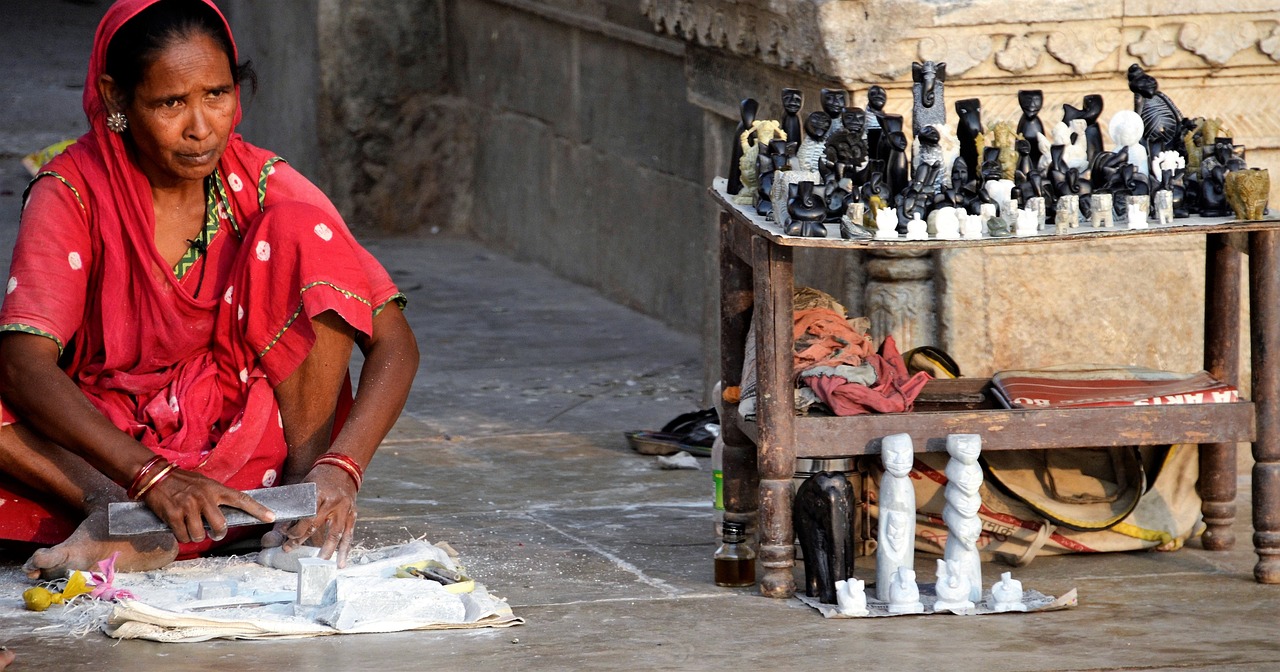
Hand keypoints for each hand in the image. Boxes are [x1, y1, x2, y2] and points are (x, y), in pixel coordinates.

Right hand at [142, 468, 275, 543]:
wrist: (155, 476)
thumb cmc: (182, 481)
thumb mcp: (204, 483)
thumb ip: (217, 496)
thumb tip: (230, 511)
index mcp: (215, 488)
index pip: (241, 499)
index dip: (257, 509)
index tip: (271, 517)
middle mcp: (204, 497)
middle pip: (221, 526)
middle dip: (218, 534)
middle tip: (214, 533)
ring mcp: (189, 507)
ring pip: (201, 535)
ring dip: (197, 537)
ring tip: (193, 529)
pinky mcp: (174, 515)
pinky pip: (183, 536)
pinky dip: (183, 537)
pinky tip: (180, 528)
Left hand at [261, 464, 357, 566]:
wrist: (343, 467)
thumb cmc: (321, 476)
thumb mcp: (307, 486)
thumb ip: (298, 504)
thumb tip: (285, 525)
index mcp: (320, 494)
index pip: (305, 517)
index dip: (294, 528)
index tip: (284, 534)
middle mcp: (334, 503)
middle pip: (316, 527)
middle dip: (300, 540)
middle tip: (288, 549)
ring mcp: (345, 509)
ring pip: (335, 534)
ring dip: (327, 550)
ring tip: (319, 563)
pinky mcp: (353, 514)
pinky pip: (349, 534)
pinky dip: (345, 549)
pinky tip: (340, 562)